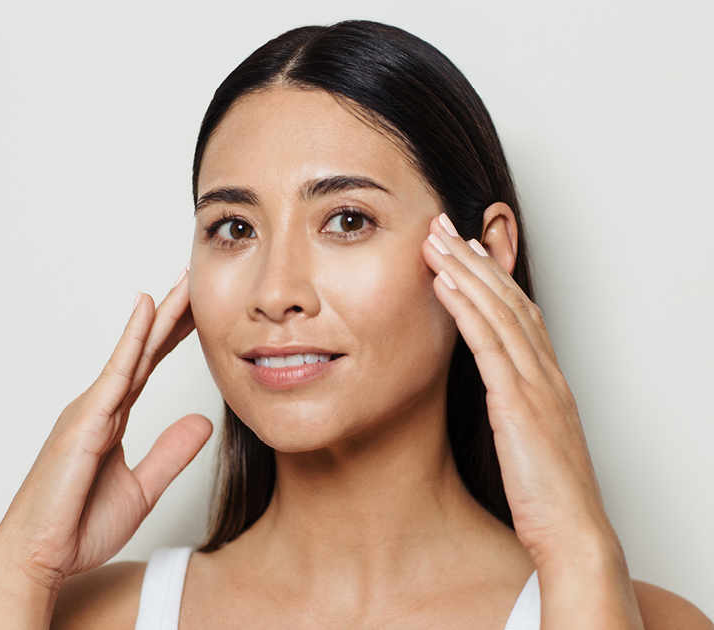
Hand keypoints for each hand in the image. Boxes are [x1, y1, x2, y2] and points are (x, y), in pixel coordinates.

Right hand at [0, 265, 211, 588]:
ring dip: (160, 316)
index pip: (150, 366)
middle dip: (172, 315)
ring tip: (183, 282)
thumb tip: (203, 423)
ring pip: (134, 352)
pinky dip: (133, 339)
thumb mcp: (143, 488)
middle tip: (195, 280)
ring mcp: (90, 410)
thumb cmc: (78, 526)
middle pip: (145, 350)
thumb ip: (171, 453)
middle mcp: (101, 406)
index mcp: (112, 419)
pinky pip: (116, 373)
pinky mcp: (85, 421)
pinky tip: (147, 310)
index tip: (198, 311)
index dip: (174, 337)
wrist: (38, 559)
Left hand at [422, 213, 643, 626]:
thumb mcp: (531, 436)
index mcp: (548, 378)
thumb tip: (496, 390)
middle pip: (508, 299)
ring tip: (436, 242)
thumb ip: (517, 406)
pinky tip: (444, 287)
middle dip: (474, 259)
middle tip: (444, 227)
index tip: (467, 249)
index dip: (493, 275)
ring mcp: (535, 384)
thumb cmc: (548, 491)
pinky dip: (466, 311)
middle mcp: (545, 372)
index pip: (519, 311)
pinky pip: (489, 346)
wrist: (572, 531)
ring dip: (465, 272)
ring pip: (499, 312)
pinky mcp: (519, 404)